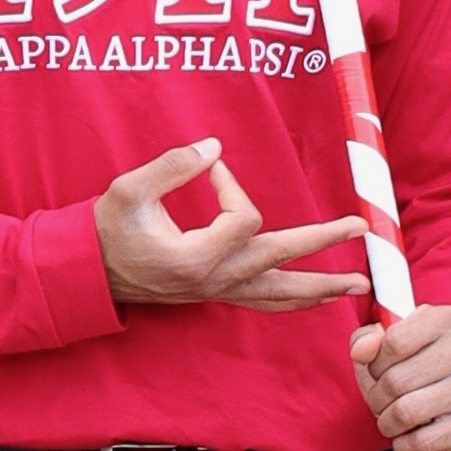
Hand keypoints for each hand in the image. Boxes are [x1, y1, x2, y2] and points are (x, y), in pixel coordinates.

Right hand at [93, 140, 364, 319]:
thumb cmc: (107, 229)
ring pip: (280, 293)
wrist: (90, 271)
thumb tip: (214, 147)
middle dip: (323, 243)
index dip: (230, 184)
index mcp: (196, 258)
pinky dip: (295, 302)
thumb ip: (172, 166)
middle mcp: (214, 280)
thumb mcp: (129, 189)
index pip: (241, 216)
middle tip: (359, 227)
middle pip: (280, 259)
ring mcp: (218, 292)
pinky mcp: (217, 294)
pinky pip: (266, 303)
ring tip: (358, 286)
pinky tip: (317, 300)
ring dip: (321, 287)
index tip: (209, 167)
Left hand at [356, 305, 450, 450]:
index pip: (394, 340)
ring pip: (406, 412)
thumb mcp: (386, 350)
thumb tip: (361, 350)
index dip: (375, 362)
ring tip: (392, 419)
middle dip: (377, 397)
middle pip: (395, 380)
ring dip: (387, 422)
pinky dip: (404, 443)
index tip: (379, 370)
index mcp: (447, 320)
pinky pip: (421, 440)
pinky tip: (410, 436)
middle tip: (382, 400)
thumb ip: (367, 340)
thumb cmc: (415, 377)